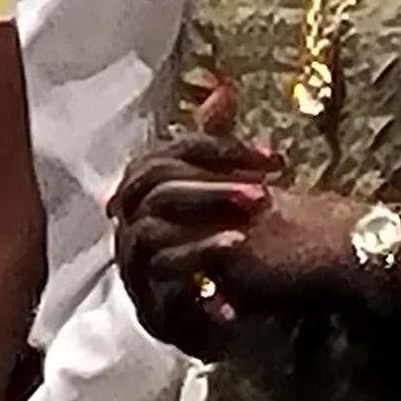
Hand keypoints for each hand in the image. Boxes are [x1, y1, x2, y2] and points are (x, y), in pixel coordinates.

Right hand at [110, 86, 284, 353]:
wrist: (204, 313)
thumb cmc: (206, 245)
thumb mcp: (213, 189)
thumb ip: (211, 142)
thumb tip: (222, 87)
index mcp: (141, 194)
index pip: (165, 156)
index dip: (216, 151)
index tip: (272, 156)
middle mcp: (128, 226)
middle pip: (151, 195)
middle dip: (207, 191)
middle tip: (263, 195)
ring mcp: (135, 269)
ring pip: (147, 241)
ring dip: (197, 241)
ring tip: (242, 239)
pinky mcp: (152, 313)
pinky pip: (164, 299)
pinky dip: (198, 296)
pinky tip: (232, 299)